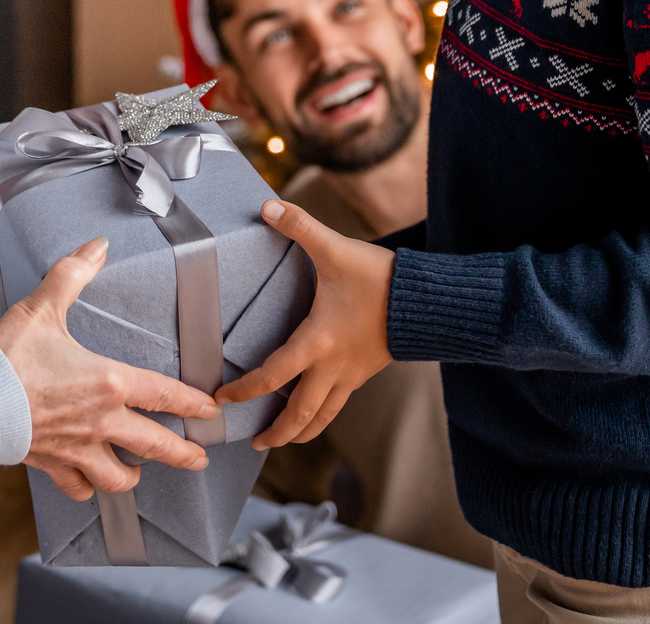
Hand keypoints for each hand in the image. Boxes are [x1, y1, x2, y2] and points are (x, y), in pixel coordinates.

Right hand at [0, 237, 218, 500]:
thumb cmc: (7, 358)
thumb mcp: (41, 307)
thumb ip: (73, 274)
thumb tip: (99, 247)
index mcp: (109, 382)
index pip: (165, 395)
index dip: (194, 403)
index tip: (211, 409)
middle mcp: (101, 421)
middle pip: (156, 445)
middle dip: (183, 454)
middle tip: (199, 459)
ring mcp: (77, 449)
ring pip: (119, 478)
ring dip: (132, 476)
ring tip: (138, 471)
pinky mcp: (51, 465)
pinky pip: (77, 488)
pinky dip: (86, 488)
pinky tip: (88, 482)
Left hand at [213, 200, 393, 448]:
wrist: (426, 300)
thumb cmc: (380, 277)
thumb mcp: (336, 249)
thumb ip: (300, 226)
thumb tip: (266, 206)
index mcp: (319, 341)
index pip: (273, 375)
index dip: (245, 390)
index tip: (223, 398)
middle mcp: (333, 365)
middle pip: (300, 412)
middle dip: (276, 432)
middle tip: (253, 443)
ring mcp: (351, 374)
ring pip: (323, 416)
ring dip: (300, 432)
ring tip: (281, 441)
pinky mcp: (364, 372)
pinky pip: (338, 404)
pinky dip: (321, 416)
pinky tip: (314, 413)